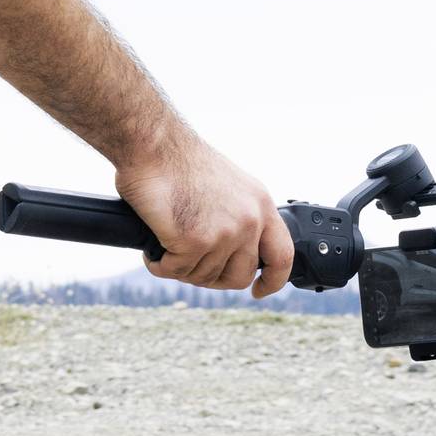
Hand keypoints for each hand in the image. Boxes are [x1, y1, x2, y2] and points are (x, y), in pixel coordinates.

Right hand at [115, 128, 293, 297]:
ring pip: (203, 276)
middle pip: (238, 276)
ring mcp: (225, 233)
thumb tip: (231, 252)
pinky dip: (159, 264)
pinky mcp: (195, 241)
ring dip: (180, 267)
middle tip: (190, 265)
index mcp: (260, 205)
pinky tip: (153, 250)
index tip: (258, 290)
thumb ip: (238, 216)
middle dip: (212, 278)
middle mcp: (249, 221)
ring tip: (165, 244)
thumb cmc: (180, 161)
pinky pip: (176, 270)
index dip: (272, 280)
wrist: (155, 145)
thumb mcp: (228, 186)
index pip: (282, 255)